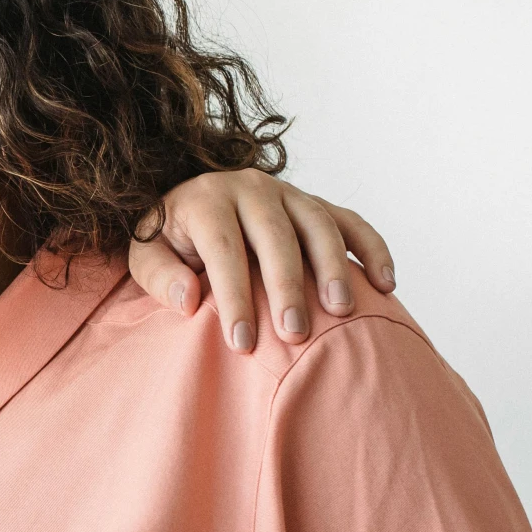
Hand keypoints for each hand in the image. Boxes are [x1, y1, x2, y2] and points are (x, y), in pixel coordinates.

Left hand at [126, 170, 397, 352]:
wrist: (189, 200)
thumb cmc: (169, 238)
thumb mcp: (145, 253)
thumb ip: (158, 274)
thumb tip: (188, 298)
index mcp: (207, 200)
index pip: (224, 249)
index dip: (235, 297)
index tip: (242, 343)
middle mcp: (251, 188)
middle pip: (276, 237)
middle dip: (287, 287)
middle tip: (294, 334)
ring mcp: (288, 193)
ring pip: (319, 225)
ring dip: (333, 267)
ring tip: (340, 311)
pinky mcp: (315, 204)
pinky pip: (351, 223)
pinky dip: (372, 249)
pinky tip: (386, 284)